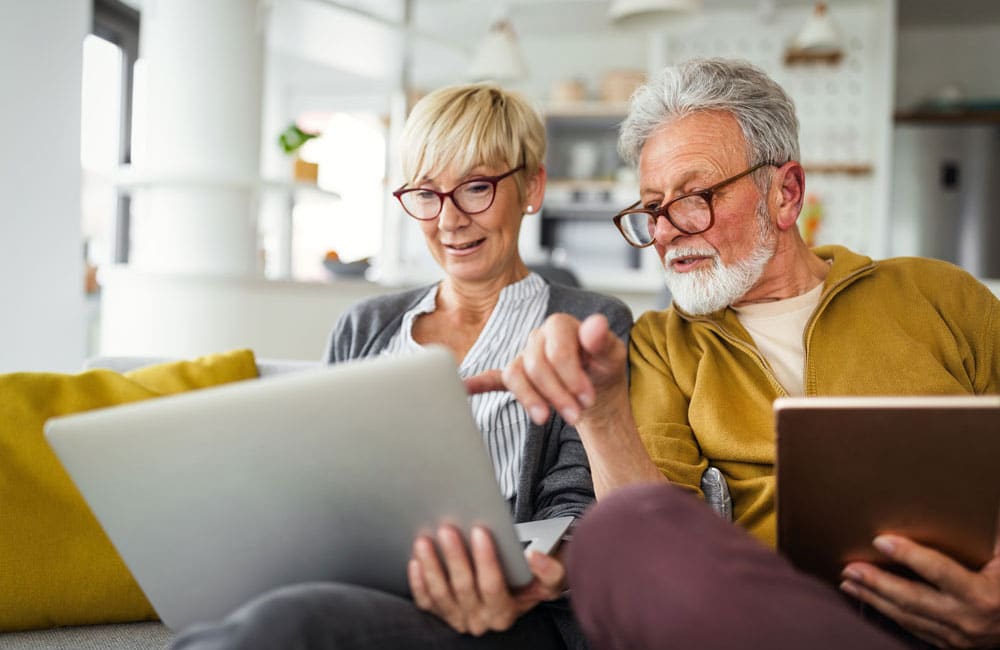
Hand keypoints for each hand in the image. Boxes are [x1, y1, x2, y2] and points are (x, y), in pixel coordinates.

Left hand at [408, 525, 564, 635]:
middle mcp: (480, 621)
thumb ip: (551, 570)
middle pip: (463, 588)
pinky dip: (419, 582)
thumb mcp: (554, 577)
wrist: (518, 589)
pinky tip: (415, 561)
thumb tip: (534, 558)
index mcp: (505, 613)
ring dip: (431, 567)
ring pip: (441, 595)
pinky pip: (426, 602)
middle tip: (447, 529)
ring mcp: (458, 619)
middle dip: (454, 557)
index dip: (485, 559)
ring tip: (425, 540)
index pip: (493, 586)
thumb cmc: (534, 579)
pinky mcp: (441, 613)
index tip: (479, 530)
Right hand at [465, 313, 626, 426]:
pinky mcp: (517, 376)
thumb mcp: (613, 356)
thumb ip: (603, 341)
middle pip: (535, 365)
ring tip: (545, 419)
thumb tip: (596, 323)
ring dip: (530, 399)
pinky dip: (478, 383)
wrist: (596, 388)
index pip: (556, 349)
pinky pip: (493, 378)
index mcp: (560, 325)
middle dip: (556, 394)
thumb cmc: (603, 368)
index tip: (587, 398)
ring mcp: (524, 357)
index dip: (571, 376)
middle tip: (576, 416)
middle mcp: (538, 338)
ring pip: (515, 375)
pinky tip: (466, 388)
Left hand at [840, 530, 999, 647]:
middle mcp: (966, 618)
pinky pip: (912, 627)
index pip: (938, 571)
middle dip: (876, 582)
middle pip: (911, 598)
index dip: (908, 554)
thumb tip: (975, 504)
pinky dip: (887, 611)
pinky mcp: (949, 644)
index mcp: (981, 594)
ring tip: (849, 582)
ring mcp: (956, 636)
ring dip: (873, 598)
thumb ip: (987, 536)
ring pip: (906, 616)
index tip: (880, 539)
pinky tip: (869, 599)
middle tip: (850, 567)